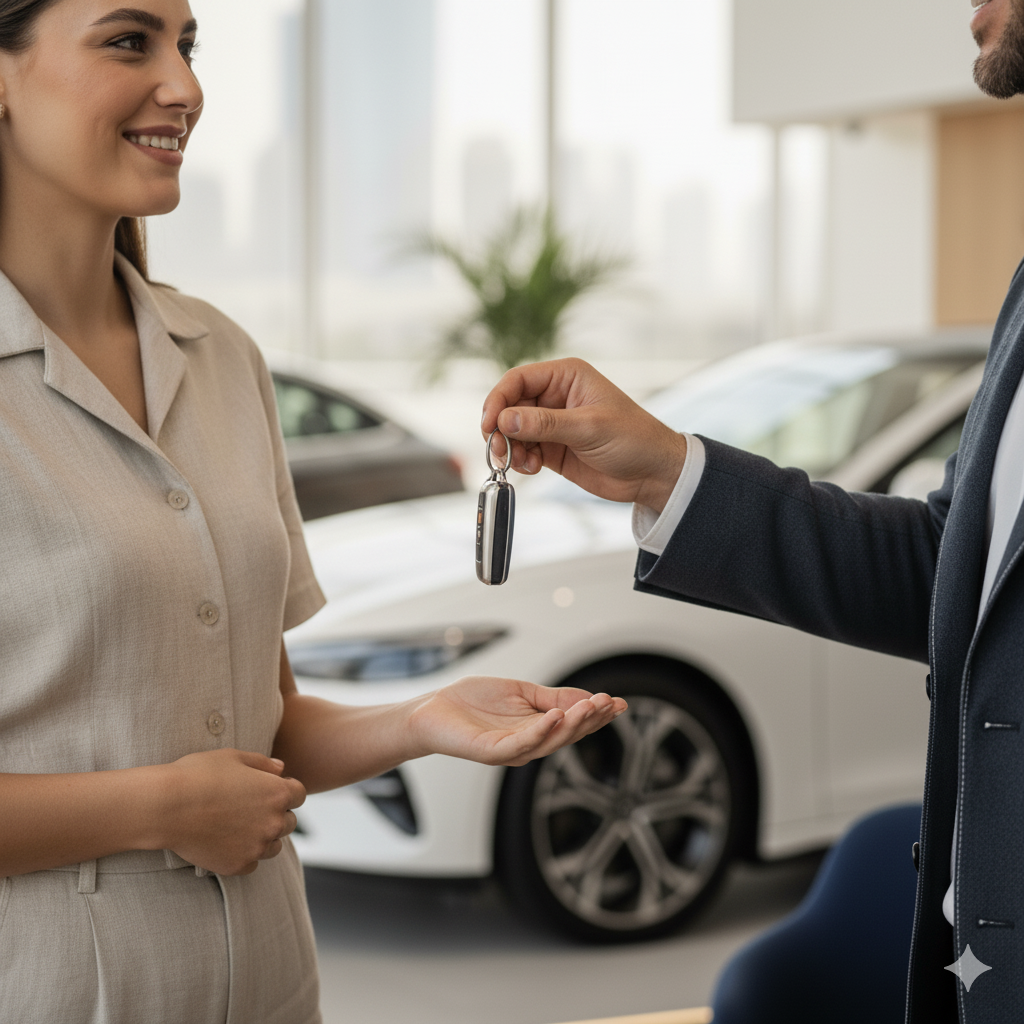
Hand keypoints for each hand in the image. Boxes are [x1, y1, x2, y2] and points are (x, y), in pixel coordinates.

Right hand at [157, 749, 305, 875]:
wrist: (166, 806)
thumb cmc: (198, 775)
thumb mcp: (234, 757)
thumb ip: (263, 763)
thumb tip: (281, 768)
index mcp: (278, 792)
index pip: (299, 794)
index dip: (285, 789)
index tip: (268, 789)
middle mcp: (274, 822)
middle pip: (289, 821)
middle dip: (275, 814)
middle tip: (249, 808)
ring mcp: (257, 846)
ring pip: (273, 845)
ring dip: (263, 837)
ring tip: (238, 826)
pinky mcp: (238, 865)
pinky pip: (251, 863)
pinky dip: (243, 854)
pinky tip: (226, 842)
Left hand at [407, 676, 627, 766]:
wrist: (431, 711)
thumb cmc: (471, 702)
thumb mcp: (520, 692)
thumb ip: (551, 696)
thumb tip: (586, 698)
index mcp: (536, 729)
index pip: (572, 723)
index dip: (596, 715)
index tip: (618, 703)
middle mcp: (527, 744)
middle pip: (567, 735)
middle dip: (590, 719)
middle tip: (608, 703)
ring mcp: (510, 750)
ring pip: (549, 741)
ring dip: (572, 724)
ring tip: (590, 707)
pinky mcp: (491, 751)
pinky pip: (520, 743)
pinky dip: (540, 731)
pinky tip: (554, 716)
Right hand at [481, 357, 687, 512]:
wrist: (653, 474)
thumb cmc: (634, 439)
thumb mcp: (589, 428)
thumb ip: (545, 424)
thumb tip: (505, 420)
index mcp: (566, 377)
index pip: (518, 380)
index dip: (498, 400)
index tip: (490, 425)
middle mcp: (555, 396)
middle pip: (510, 406)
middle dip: (501, 429)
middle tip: (500, 451)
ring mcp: (552, 424)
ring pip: (512, 431)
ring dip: (510, 448)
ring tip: (521, 464)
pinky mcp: (552, 448)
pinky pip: (523, 450)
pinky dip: (520, 460)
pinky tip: (532, 468)